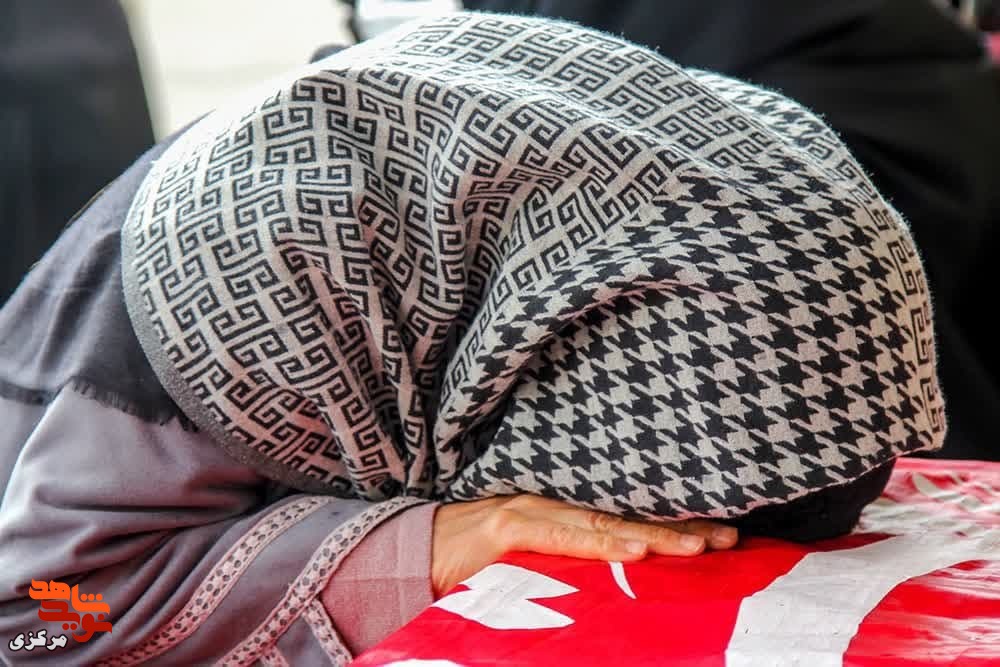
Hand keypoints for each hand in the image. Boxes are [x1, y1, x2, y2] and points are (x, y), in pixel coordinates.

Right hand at [430, 494, 737, 597]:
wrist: (407, 555)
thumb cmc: (469, 565)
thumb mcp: (528, 566)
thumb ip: (568, 567)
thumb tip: (616, 586)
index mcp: (561, 516)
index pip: (626, 521)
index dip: (672, 527)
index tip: (719, 538)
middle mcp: (553, 506)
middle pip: (627, 517)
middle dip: (679, 528)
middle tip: (730, 539)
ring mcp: (531, 511)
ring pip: (604, 523)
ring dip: (654, 535)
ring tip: (698, 546)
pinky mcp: (507, 526)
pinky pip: (561, 535)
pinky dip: (600, 542)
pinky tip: (634, 548)